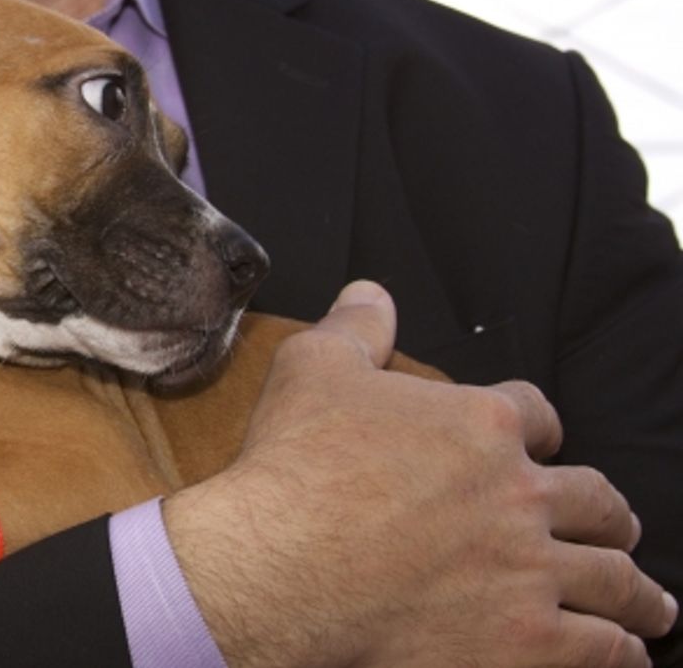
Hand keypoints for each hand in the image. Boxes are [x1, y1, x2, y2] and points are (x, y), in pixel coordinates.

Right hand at [163, 281, 677, 667]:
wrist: (280, 564)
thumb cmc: (296, 468)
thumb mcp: (314, 368)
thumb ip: (356, 327)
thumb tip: (371, 293)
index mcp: (481, 425)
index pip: (537, 416)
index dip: (539, 429)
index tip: (539, 444)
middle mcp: (520, 495)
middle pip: (595, 500)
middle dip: (609, 514)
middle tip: (615, 525)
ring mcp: (529, 572)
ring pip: (612, 580)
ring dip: (637, 591)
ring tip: (649, 603)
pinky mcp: (525, 642)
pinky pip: (600, 650)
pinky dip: (620, 651)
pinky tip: (625, 651)